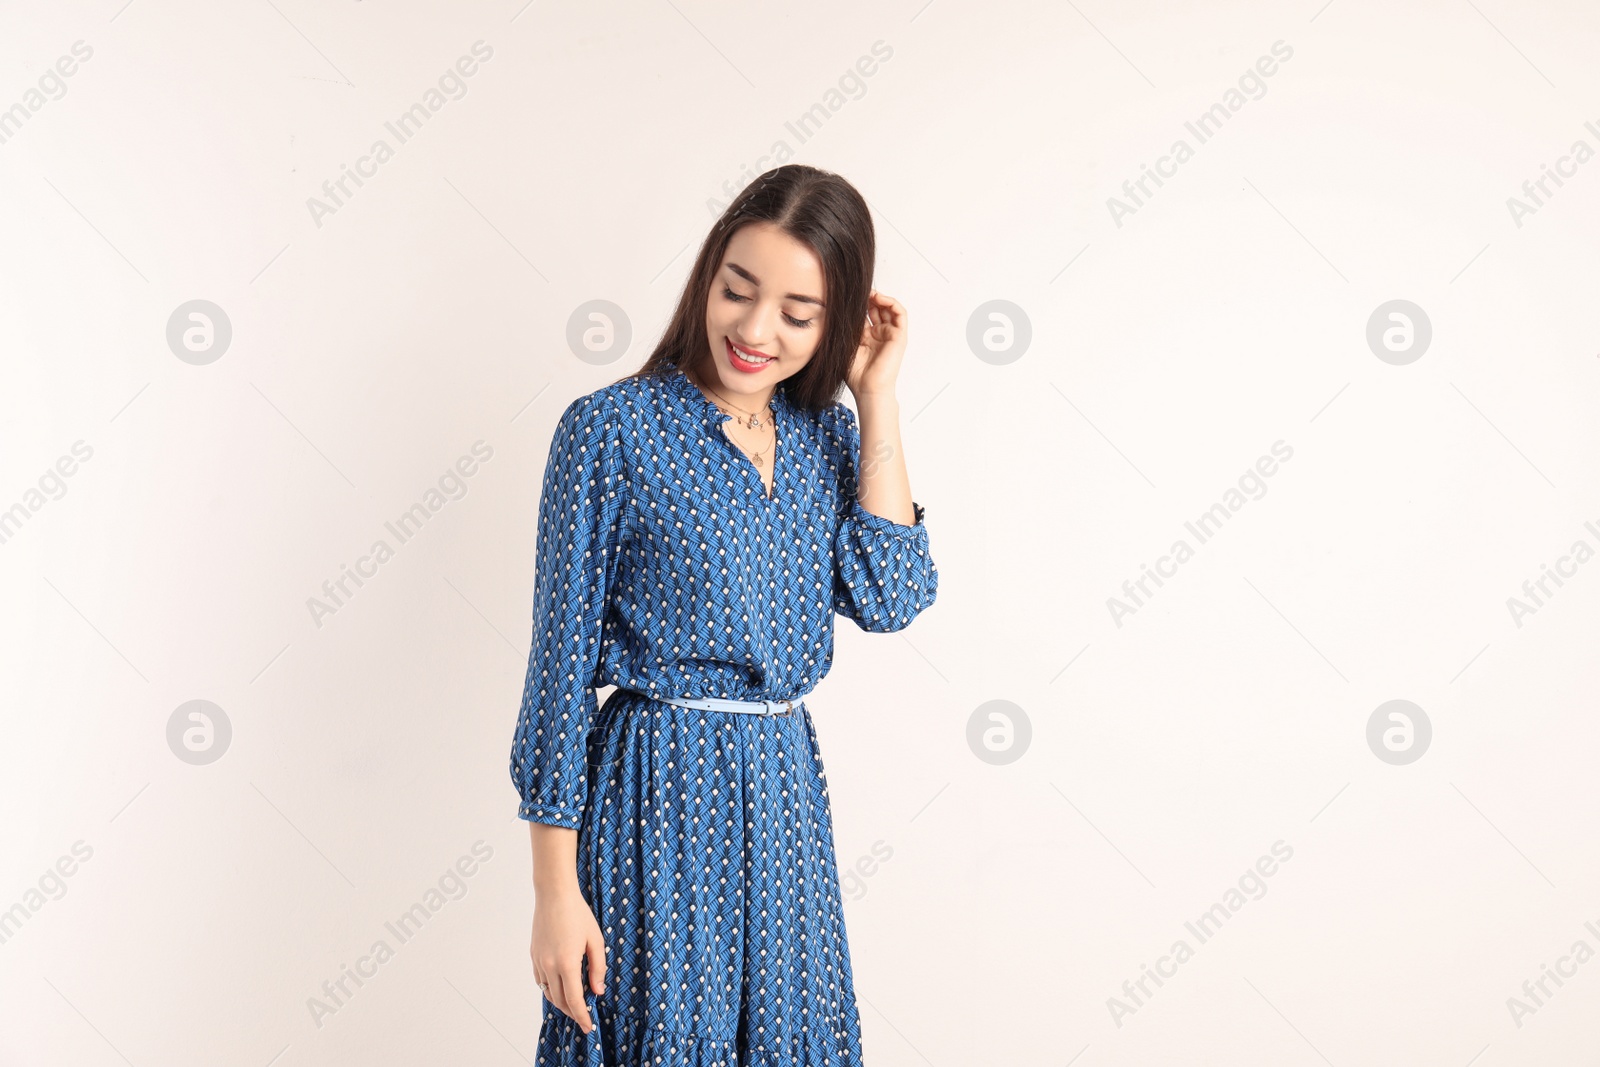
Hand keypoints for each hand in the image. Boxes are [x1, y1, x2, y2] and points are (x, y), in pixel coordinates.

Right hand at [530, 885, 605, 1033]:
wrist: (554, 895)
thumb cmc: (578, 914)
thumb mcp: (595, 940)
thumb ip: (598, 968)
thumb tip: (597, 991)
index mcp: (567, 964)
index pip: (575, 1001)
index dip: (582, 1017)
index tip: (589, 1027)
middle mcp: (549, 966)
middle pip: (560, 1001)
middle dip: (573, 1013)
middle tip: (584, 1017)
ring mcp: (539, 961)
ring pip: (549, 993)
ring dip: (561, 1002)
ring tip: (574, 1003)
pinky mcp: (534, 955)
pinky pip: (541, 981)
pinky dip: (551, 989)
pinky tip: (561, 986)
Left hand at [849, 289, 906, 401]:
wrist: (867, 388)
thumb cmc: (856, 374)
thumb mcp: (847, 344)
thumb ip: (848, 327)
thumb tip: (842, 308)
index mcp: (867, 337)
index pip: (865, 313)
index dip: (859, 303)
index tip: (849, 296)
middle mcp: (880, 334)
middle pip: (878, 308)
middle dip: (869, 298)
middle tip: (859, 291)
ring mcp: (890, 334)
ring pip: (889, 308)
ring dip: (880, 298)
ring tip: (870, 293)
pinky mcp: (899, 336)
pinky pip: (900, 313)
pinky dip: (892, 303)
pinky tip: (880, 298)